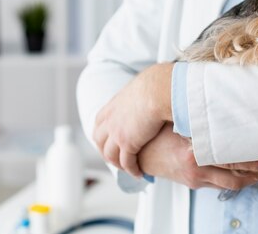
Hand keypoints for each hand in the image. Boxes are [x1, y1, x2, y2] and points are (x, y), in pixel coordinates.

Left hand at [93, 63, 173, 177]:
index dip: (102, 136)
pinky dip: (132, 170)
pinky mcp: (128, 144)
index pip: (99, 125)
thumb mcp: (139, 88)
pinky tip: (139, 173)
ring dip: (119, 165)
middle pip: (99, 142)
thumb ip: (137, 95)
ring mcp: (116, 134)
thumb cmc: (155, 85)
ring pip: (111, 156)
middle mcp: (109, 121)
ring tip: (129, 169)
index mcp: (111, 107)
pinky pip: (127, 163)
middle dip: (106, 152)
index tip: (109, 142)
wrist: (158, 91)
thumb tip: (149, 92)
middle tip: (116, 159)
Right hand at [139, 124, 257, 189]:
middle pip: (235, 176)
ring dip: (246, 179)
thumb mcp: (180, 120)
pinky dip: (233, 180)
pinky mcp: (193, 183)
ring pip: (229, 184)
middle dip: (255, 173)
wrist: (138, 151)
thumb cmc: (158, 131)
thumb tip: (227, 102)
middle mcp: (196, 169)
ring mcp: (195, 179)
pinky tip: (242, 174)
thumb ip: (202, 116)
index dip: (253, 161)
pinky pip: (219, 185)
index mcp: (194, 152)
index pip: (232, 159)